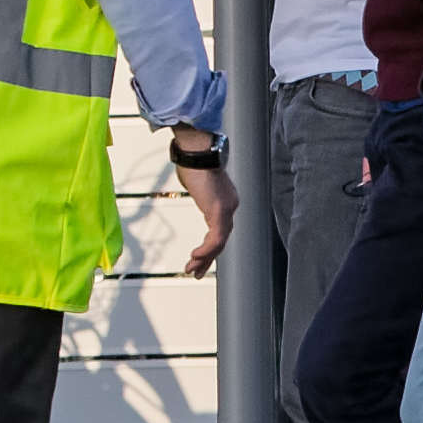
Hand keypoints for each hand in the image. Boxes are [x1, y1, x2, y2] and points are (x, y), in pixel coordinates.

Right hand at [168, 152, 238, 277]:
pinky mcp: (219, 211)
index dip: (210, 246)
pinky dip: (205, 251)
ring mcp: (227, 210)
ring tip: (192, 269)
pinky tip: (196, 257)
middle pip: (221, 239)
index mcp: (225, 201)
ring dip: (204, 258)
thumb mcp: (195, 180)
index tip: (199, 256)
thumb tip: (193, 184)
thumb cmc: (194, 160)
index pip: (220, 230)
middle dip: (208, 258)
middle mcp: (230, 207)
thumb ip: (198, 189)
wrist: (197, 150)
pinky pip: (215, 239)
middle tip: (196, 271)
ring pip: (219, 243)